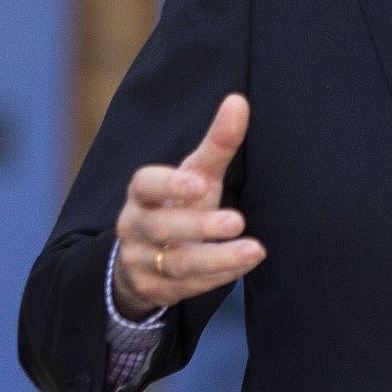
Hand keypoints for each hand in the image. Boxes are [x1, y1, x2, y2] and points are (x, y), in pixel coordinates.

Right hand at [112, 93, 265, 315]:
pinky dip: (218, 276)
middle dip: (199, 225)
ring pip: (177, 263)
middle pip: (161, 227)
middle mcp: (135, 227)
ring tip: (255, 249)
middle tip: (237, 220)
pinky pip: (187, 287)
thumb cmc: (180, 205)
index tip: (199, 183)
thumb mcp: (196, 175)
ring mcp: (142, 262)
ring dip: (218, 257)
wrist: (147, 258)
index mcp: (142, 194)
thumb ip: (217, 144)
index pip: (144, 184)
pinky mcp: (156, 290)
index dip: (168, 184)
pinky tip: (246, 264)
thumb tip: (238, 101)